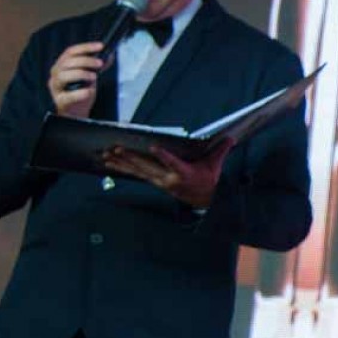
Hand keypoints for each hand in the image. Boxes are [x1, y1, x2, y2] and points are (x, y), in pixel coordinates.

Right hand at [48, 42, 106, 117]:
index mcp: (62, 65)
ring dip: (81, 74)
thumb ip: (96, 66)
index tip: (101, 46)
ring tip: (94, 77)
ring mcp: (56, 88)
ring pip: (63, 76)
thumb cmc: (81, 91)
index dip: (85, 47)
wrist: (76, 112)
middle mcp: (56, 74)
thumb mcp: (90, 75)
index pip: (70, 51)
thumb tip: (109, 55)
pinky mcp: (60, 101)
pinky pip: (67, 96)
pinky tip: (89, 91)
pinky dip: (79, 93)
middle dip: (85, 60)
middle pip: (67, 62)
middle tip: (100, 63)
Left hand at [102, 139, 233, 208]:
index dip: (163, 155)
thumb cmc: (208, 179)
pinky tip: (110, 163)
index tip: (153, 147)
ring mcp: (159, 181)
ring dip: (121, 163)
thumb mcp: (215, 166)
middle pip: (147, 167)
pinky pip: (136, 174)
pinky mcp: (154, 182)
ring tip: (106, 155)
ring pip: (137, 171)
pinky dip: (122, 168)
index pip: (173, 163)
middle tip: (116, 149)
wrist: (203, 199)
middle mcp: (168, 178)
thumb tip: (231, 138)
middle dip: (131, 158)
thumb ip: (221, 150)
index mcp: (184, 173)